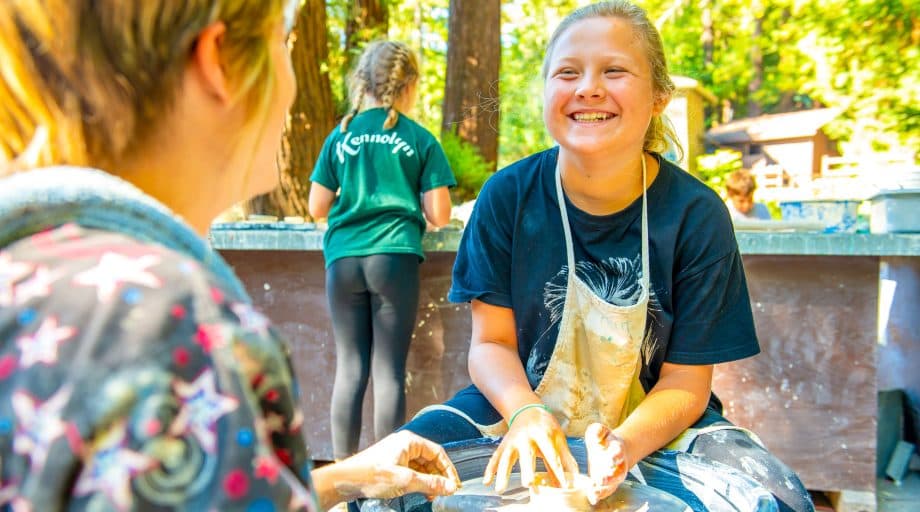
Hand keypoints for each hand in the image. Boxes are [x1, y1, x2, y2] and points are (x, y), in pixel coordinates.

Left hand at [337, 430, 460, 500]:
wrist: (345, 480)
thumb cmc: (371, 475)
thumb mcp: (405, 481)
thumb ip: (430, 483)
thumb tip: (449, 487)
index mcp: (409, 441)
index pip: (438, 452)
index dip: (448, 469)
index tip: (454, 484)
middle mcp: (405, 444)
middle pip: (430, 459)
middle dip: (438, 476)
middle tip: (445, 492)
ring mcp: (397, 454)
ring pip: (421, 466)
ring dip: (429, 480)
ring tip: (433, 495)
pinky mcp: (391, 464)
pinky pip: (411, 471)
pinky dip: (418, 481)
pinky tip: (420, 492)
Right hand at [483, 405, 578, 492]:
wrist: (528, 410)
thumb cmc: (547, 427)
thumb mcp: (559, 438)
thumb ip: (566, 457)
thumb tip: (576, 477)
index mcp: (543, 433)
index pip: (551, 454)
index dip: (557, 470)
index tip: (561, 485)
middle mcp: (525, 436)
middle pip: (526, 455)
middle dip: (527, 469)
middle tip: (528, 483)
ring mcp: (512, 440)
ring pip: (506, 457)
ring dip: (502, 473)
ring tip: (500, 489)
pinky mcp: (504, 444)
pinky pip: (495, 457)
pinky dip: (490, 469)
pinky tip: (487, 482)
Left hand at [584, 423, 627, 504]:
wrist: (613, 450)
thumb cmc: (602, 440)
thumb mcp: (599, 431)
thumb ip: (597, 431)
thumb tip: (596, 434)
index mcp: (616, 449)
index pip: (618, 452)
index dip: (616, 455)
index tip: (613, 459)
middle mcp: (618, 465)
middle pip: (617, 471)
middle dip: (610, 476)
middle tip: (602, 480)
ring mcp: (613, 475)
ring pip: (612, 484)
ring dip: (605, 488)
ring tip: (595, 491)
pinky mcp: (608, 483)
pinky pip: (606, 491)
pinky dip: (600, 494)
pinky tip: (593, 498)